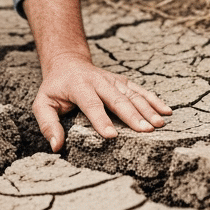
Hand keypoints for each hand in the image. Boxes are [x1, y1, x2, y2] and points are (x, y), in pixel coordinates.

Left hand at [32, 51, 172, 151]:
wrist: (68, 63)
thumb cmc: (55, 89)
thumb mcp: (42, 104)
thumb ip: (48, 124)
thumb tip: (56, 146)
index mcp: (79, 86)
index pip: (91, 104)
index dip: (101, 120)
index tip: (112, 136)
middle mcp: (99, 81)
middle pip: (118, 99)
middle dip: (133, 116)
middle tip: (145, 131)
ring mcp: (113, 80)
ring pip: (133, 94)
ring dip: (147, 109)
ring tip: (159, 124)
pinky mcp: (123, 82)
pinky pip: (141, 90)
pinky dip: (154, 99)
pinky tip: (167, 111)